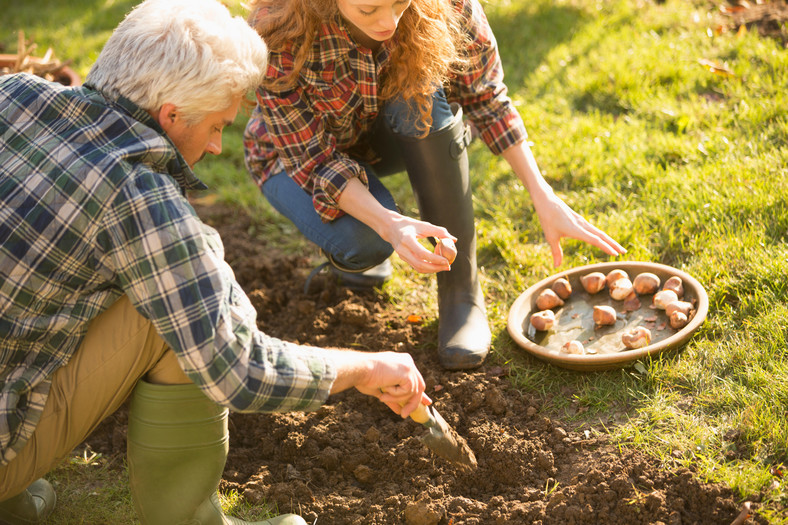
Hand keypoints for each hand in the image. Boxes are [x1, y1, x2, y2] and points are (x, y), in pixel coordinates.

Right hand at [336, 178, 455, 273]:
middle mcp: (402, 249)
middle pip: (420, 264)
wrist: (390, 228)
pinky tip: (436, 265)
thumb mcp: (423, 225)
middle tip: (448, 266)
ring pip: (418, 268)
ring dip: (432, 270)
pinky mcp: (403, 258)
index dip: (435, 259)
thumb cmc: (409, 224)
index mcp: (407, 239)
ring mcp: (402, 255)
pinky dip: (427, 268)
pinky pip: (416, 266)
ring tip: (444, 267)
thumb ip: (439, 231)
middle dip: (435, 267)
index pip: (422, 253)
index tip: (446, 260)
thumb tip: (453, 240)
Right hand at [353, 351, 429, 418]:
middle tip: (405, 414)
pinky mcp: (408, 373)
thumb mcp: (381, 390)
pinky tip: (384, 389)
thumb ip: (393, 398)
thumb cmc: (364, 377)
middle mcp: (408, 361)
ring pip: (412, 392)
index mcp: (402, 362)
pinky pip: (408, 392)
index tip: (426, 403)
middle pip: (419, 385)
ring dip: (396, 399)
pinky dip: (395, 395)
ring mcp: (409, 366)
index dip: (420, 393)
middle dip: (416, 401)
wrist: (358, 369)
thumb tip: (399, 411)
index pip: (415, 379)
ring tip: (382, 396)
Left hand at [501, 141, 625, 266]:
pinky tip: (603, 239)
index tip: (615, 254)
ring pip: (598, 232)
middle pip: (601, 235)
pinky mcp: (579, 219)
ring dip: (609, 240)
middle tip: (624, 252)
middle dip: (613, 244)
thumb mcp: (550, 237)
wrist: (546, 200)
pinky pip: (593, 229)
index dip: (606, 247)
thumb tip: (557, 267)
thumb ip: (556, 252)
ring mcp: (581, 221)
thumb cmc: (547, 218)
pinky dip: (601, 235)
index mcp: (576, 230)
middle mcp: (582, 225)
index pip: (595, 240)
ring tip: (617, 247)